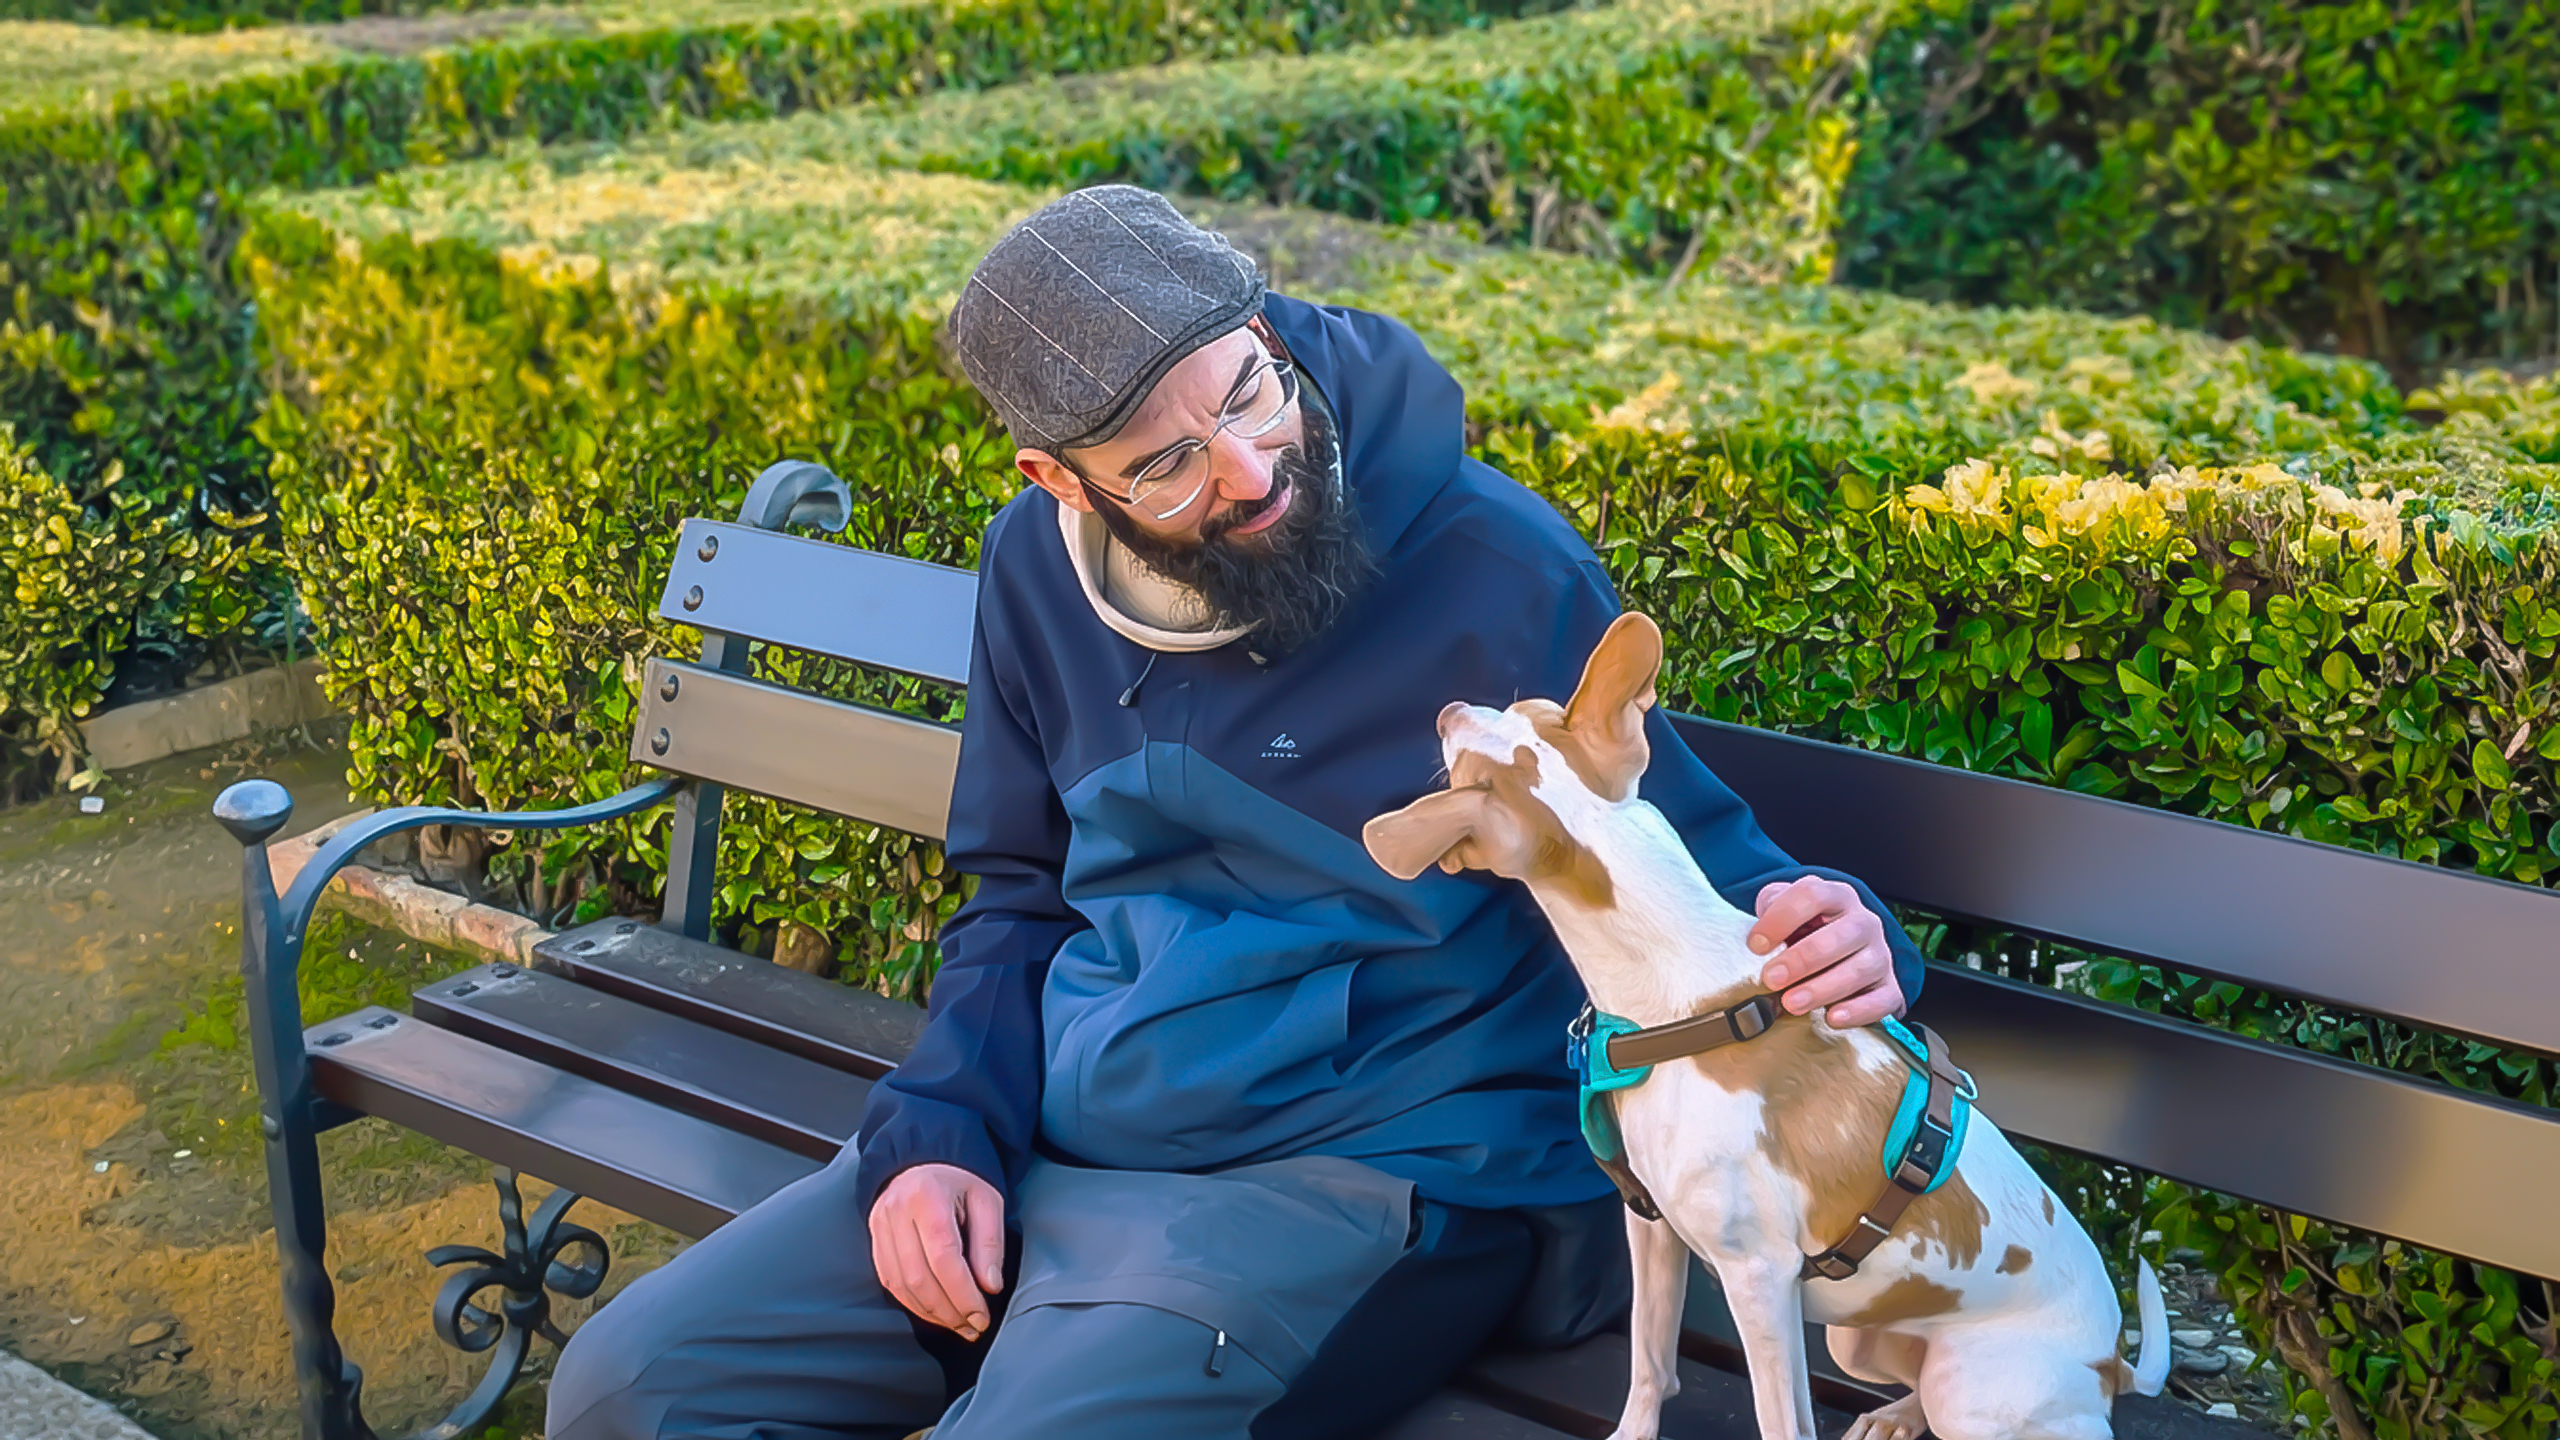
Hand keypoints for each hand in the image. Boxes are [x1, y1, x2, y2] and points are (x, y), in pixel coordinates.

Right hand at [869, 1163, 1005, 1339]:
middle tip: (972, 1327)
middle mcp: (896, 1212)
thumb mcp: (987, 1200)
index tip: (982, 1315)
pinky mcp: (874, 1239)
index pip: (943, 1257)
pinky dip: (912, 1303)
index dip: (963, 1293)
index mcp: (927, 1197)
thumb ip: (989, 1242)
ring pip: (900, 1284)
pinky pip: (889, 1281)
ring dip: (930, 1313)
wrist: (924, 1162)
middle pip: (919, 1277)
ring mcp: (880, 1226)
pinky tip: (934, 1312)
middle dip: (948, 1310)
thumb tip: (990, 1286)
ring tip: (957, 1325)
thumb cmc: (960, 1181)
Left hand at [1748, 876, 1904, 1028]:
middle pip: (1840, 936)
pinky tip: (1832, 1018)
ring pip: (1860, 969)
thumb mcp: (1786, 906)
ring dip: (1823, 988)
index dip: (1781, 919)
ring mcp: (1880, 954)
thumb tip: (1759, 934)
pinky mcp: (1889, 987)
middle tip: (1771, 979)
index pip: (1812, 896)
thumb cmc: (1808, 927)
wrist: (1844, 948)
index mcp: (1836, 896)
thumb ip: (1771, 906)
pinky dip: (1859, 1010)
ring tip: (1791, 1004)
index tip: (1755, 944)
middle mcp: (1863, 922)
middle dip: (1802, 959)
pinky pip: (1882, 999)